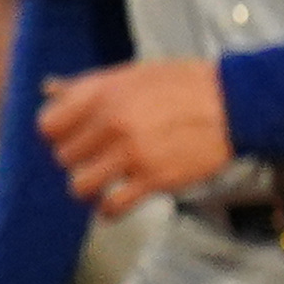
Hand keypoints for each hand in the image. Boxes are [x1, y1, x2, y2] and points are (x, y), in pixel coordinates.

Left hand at [36, 58, 234, 217]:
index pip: (48, 126)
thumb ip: (89, 85)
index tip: (71, 136)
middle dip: (78, 158)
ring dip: (89, 186)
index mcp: (103, 95)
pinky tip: (114, 204)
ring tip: (103, 180)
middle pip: (64, 157)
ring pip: (80, 185)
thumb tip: (50, 89)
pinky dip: (109, 210)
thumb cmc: (184, 85)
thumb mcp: (132, 74)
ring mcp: (132, 154)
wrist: (234, 102)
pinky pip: (113, 205)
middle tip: (96, 156)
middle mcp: (113, 124)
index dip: (58, 133)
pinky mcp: (154, 179)